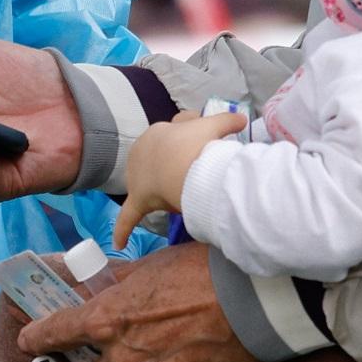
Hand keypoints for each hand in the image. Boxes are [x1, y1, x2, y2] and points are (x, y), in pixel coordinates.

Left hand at [20, 242, 257, 361]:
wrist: (252, 300)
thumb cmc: (201, 272)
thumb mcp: (149, 268)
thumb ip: (117, 283)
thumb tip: (96, 283)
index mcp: (106, 318)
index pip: (55, 334)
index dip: (38, 339)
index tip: (28, 343)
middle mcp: (121, 356)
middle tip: (133, 356)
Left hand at [113, 110, 246, 245]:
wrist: (179, 167)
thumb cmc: (194, 145)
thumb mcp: (212, 127)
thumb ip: (226, 121)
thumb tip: (241, 119)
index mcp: (158, 132)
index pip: (173, 132)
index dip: (190, 136)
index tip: (204, 143)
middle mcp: (142, 150)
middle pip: (160, 157)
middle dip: (174, 160)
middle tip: (195, 168)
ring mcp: (137, 176)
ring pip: (148, 181)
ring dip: (159, 186)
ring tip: (181, 193)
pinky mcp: (138, 200)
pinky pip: (128, 217)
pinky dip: (124, 229)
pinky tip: (119, 243)